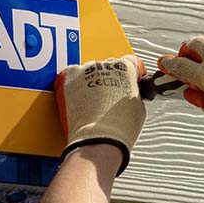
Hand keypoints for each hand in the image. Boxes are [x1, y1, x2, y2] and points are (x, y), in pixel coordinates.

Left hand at [54, 55, 146, 175]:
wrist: (97, 141)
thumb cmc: (118, 128)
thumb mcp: (137, 106)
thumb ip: (133, 91)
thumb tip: (128, 92)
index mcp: (124, 68)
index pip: (132, 61)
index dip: (133, 73)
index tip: (132, 79)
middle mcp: (102, 65)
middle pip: (108, 65)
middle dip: (111, 78)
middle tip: (112, 95)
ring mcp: (83, 72)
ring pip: (89, 71)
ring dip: (92, 82)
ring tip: (95, 101)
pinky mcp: (66, 82)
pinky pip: (72, 79)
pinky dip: (76, 87)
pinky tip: (82, 100)